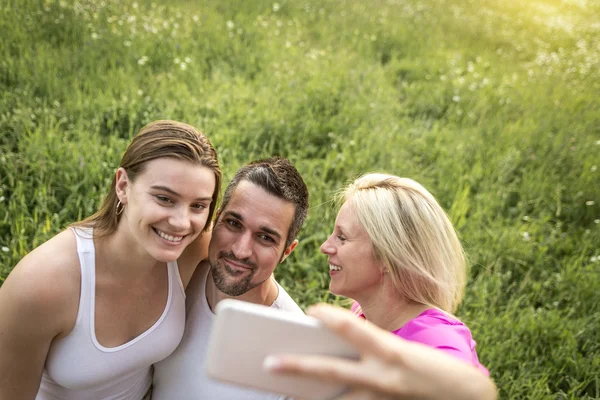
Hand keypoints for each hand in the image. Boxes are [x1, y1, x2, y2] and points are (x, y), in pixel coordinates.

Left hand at [264, 304, 495, 399]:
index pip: (356, 329)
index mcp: (389, 350)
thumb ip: (367, 348)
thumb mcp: (399, 351)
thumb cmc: (426, 366)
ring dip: (306, 398)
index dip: (333, 319)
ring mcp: (381, 396)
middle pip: (332, 370)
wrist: (464, 394)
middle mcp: (383, 375)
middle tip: (268, 362)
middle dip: (298, 367)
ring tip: (283, 395)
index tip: (312, 310)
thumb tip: (327, 352)